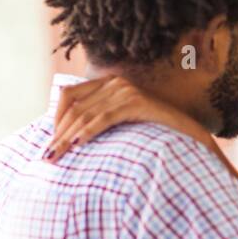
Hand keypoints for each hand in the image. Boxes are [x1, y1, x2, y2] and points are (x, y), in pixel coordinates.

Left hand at [44, 78, 210, 160]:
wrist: (190, 136)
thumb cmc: (155, 135)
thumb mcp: (122, 124)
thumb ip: (100, 120)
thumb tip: (68, 137)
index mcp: (109, 83)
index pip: (69, 95)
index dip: (55, 119)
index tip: (50, 142)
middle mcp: (115, 82)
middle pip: (73, 105)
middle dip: (58, 132)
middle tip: (47, 156)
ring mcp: (126, 91)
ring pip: (85, 113)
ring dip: (67, 136)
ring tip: (56, 156)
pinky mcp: (136, 102)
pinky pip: (103, 117)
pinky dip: (87, 132)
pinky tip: (77, 145)